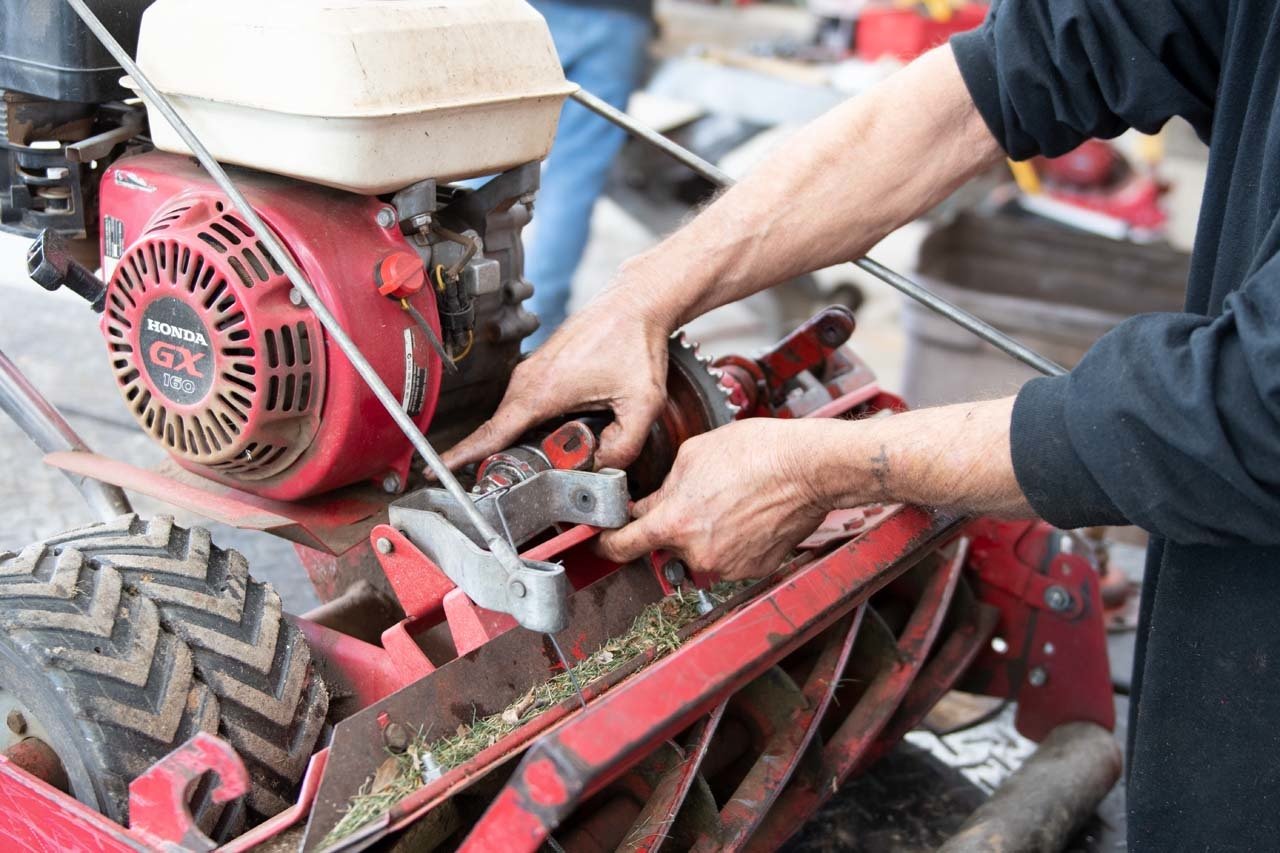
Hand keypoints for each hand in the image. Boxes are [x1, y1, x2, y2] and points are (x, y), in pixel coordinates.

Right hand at [442, 285, 672, 470]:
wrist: (635, 303)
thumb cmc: (634, 341)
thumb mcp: (642, 403)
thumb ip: (625, 445)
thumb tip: (602, 467)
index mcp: (542, 389)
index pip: (491, 433)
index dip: (462, 456)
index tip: (437, 471)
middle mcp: (528, 379)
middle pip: (500, 433)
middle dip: (501, 460)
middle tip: (516, 485)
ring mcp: (531, 372)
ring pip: (515, 420)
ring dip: (523, 442)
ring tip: (545, 461)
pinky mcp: (541, 370)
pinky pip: (527, 406)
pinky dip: (533, 425)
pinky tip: (554, 436)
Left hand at [596, 419, 834, 580]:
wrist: (808, 468)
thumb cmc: (757, 452)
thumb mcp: (693, 455)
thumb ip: (663, 487)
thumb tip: (650, 504)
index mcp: (674, 523)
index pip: (623, 547)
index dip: (608, 544)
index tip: (603, 541)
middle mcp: (698, 553)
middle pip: (669, 544)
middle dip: (676, 524)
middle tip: (700, 496)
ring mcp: (728, 566)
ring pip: (701, 551)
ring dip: (707, 532)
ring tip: (732, 500)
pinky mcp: (753, 569)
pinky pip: (730, 557)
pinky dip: (733, 540)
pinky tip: (748, 514)